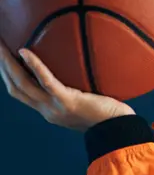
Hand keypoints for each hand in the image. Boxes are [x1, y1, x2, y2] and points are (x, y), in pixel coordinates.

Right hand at [0, 39, 135, 131]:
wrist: (120, 130)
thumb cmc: (110, 115)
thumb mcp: (85, 103)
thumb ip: (75, 92)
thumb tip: (77, 70)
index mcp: (49, 110)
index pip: (20, 92)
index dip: (8, 75)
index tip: (3, 59)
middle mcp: (47, 110)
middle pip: (15, 86)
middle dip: (2, 66)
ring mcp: (55, 107)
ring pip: (22, 83)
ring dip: (7, 63)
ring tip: (1, 45)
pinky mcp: (67, 101)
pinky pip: (46, 81)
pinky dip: (34, 66)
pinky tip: (24, 51)